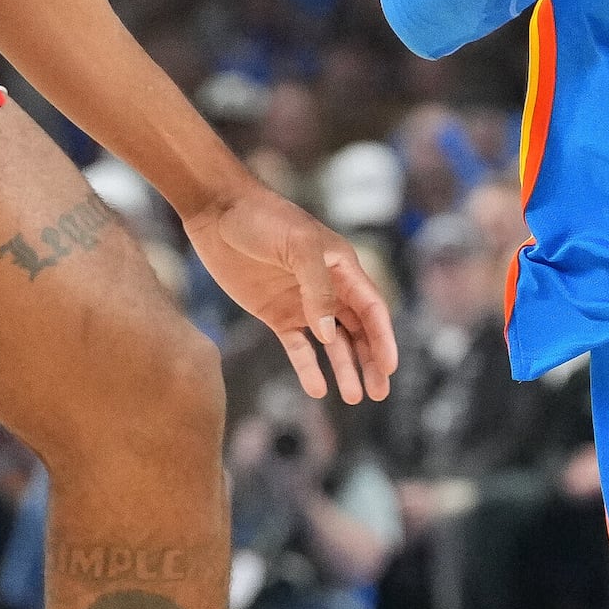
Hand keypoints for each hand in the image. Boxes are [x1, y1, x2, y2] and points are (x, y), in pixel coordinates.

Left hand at [183, 180, 399, 404]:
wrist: (218, 211)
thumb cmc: (264, 218)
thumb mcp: (298, 246)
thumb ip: (317, 289)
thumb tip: (329, 334)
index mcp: (343, 267)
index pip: (372, 308)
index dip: (383, 339)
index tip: (389, 367)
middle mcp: (329, 288)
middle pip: (358, 331)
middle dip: (371, 361)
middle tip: (378, 393)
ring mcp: (303, 302)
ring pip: (332, 343)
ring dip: (344, 369)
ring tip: (353, 397)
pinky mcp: (276, 313)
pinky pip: (298, 347)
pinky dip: (308, 368)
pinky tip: (317, 389)